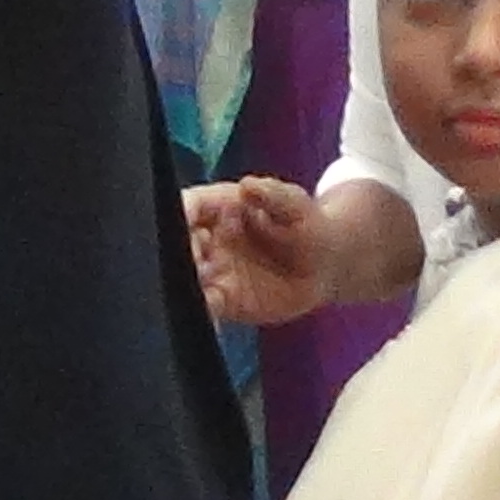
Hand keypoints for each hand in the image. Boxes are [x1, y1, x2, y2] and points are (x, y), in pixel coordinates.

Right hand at [186, 176, 331, 326]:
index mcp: (218, 207)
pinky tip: (204, 315)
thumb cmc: (306, 225)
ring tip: (190, 289)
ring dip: (182, 284)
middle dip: (174, 253)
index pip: (188, 205)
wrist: (324, 267)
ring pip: (185, 277)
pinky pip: (205, 307)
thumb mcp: (296, 205)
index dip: (178, 213)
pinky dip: (200, 312)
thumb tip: (248, 185)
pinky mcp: (223, 300)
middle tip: (191, 262)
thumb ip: (273, 194)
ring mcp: (212, 271)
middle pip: (179, 244)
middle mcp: (207, 239)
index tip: (179, 224)